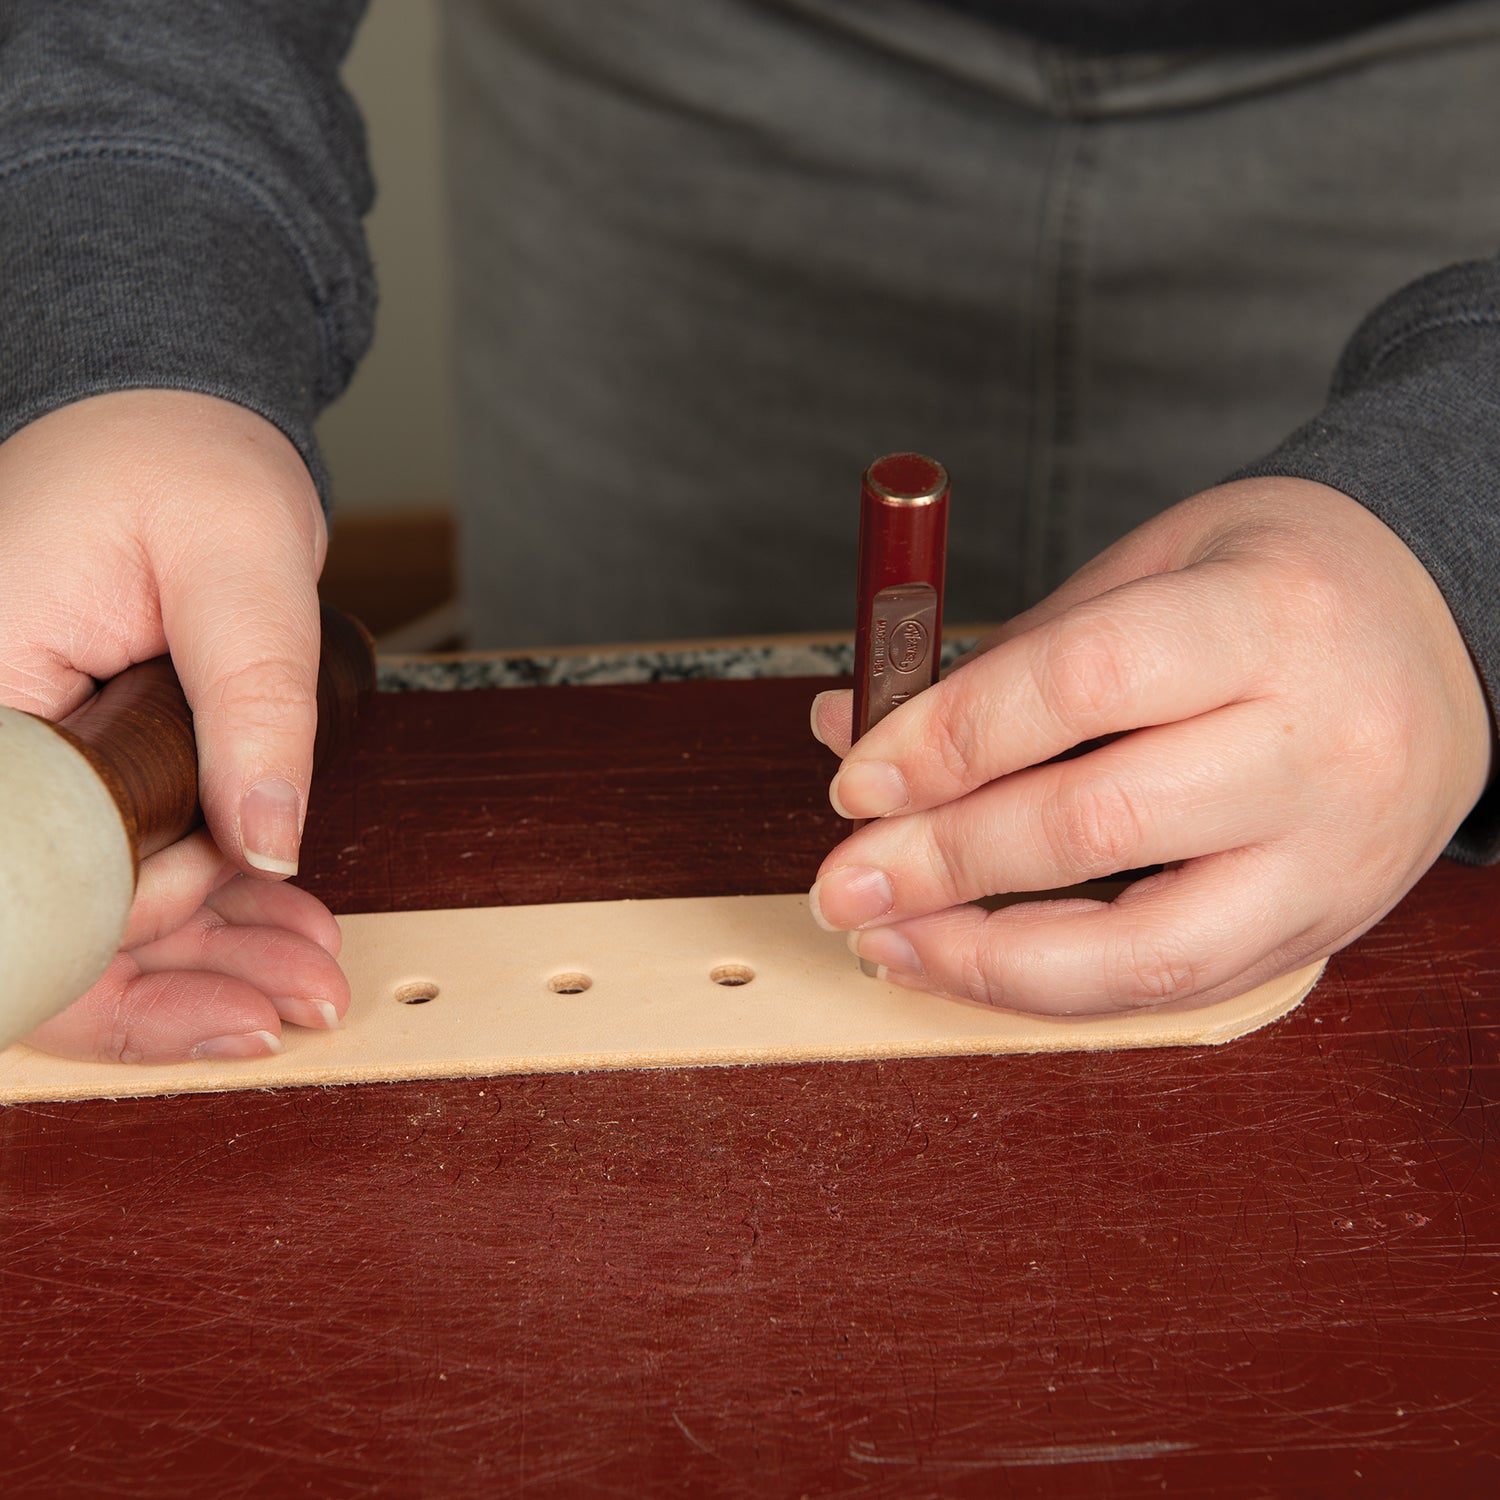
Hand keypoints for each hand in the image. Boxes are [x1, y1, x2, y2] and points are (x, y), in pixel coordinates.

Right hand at [0, 390, 346, 1059]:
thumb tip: (267, 846)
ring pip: (98, 908)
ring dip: (208, 955)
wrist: (174, 423)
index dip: (114, 962)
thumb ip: (253, 706)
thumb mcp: (239, 566)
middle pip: (52, 921)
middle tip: (302, 1003)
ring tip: (312, 973)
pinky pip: (131, 866)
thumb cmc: (182, 459)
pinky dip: (210, 903)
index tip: (226, 1005)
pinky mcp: (83, 770)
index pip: (22, 877)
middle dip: (178, 984)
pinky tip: (286, 922)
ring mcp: (34, 765)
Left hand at [809, 478, 1493, 1013]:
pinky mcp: (1325, 927)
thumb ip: (1006, 660)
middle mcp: (1320, 742)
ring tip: (888, 940)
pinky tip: (972, 960)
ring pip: (1143, 949)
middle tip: (846, 878)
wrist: (1437, 632)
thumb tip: (858, 732)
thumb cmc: (1277, 587)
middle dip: (944, 861)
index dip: (948, 740)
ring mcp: (1334, 853)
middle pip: (1101, 822)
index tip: (859, 779)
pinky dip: (1054, 987)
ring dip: (987, 958)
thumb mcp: (1149, 570)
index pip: (1081, 683)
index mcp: (1268, 616)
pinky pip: (1172, 989)